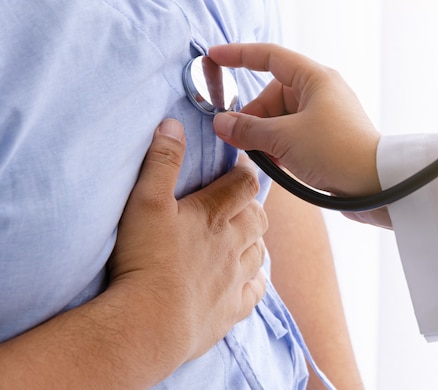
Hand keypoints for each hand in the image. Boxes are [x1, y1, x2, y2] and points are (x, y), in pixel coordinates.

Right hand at [110, 119, 266, 361]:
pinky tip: (246, 280)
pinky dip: (255, 281)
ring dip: (254, 241)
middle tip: (239, 203)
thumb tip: (173, 125)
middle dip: (252, 206)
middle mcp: (232, 245)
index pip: (243, 185)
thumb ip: (161, 162)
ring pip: (260, 253)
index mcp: (213, 216)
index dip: (245, 172)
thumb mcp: (145, 203)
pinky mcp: (232, 310)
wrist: (149, 322)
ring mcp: (235, 279)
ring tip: (241, 238)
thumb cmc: (144, 260)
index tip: (240, 167)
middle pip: (257, 218)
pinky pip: (256, 291)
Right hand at [210, 43, 381, 197]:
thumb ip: (249, 130)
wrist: (377, 185)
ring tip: (265, 157)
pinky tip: (277, 164)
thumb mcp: (285, 139)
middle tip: (242, 140)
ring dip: (267, 137)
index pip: (270, 57)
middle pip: (273, 96)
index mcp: (315, 79)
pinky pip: (294, 135)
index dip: (239, 55)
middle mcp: (321, 93)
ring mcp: (325, 116)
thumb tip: (222, 124)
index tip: (215, 58)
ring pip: (282, 119)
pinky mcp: (328, 139)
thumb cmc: (337, 152)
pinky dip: (281, 147)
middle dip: (254, 118)